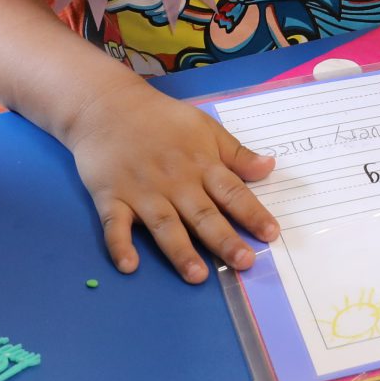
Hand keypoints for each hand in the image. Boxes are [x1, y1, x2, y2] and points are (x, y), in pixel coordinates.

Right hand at [64, 76, 277, 282]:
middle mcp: (175, 181)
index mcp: (201, 163)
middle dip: (224, 239)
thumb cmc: (162, 119)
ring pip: (165, 225)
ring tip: (197, 275)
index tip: (271, 234)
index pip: (232, 192)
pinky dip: (120, 245)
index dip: (253, 213)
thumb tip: (269, 167)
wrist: (108, 105)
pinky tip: (129, 265)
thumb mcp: (205, 127)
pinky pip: (115, 225)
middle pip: (203, 214)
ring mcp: (142, 191)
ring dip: (180, 251)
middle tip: (244, 263)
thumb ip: (236, 153)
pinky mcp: (110, 196)